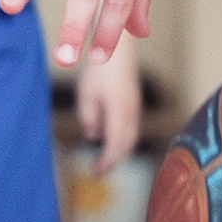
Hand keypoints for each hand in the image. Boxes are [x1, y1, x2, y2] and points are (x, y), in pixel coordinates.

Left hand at [72, 40, 142, 176]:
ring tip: (106, 161)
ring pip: (131, 138)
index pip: (115, 146)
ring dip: (120, 152)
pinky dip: (124, 141)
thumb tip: (93, 136)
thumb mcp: (87, 94)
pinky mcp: (134, 103)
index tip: (96, 173)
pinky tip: (112, 141)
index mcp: (119, 113)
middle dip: (114, 162)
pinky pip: (132, 129)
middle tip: (100, 172)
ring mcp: (135, 108)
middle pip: (127, 146)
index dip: (107, 163)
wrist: (118, 48)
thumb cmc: (100, 69)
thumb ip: (88, 118)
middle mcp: (131, 113)